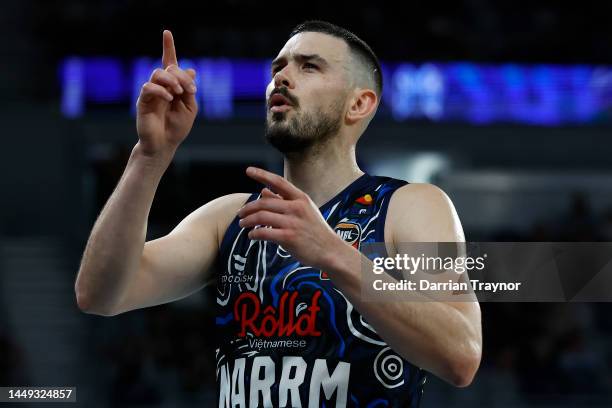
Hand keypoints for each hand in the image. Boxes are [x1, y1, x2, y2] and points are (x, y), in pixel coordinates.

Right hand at [136, 30, 197, 157]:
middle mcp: (161, 86)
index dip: (168, 47)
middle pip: (169, 68)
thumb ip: (189, 90)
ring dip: (172, 80)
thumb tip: (191, 69)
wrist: (164, 144)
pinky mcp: (143, 101)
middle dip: (182, 76)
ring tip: (179, 93)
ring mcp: (151, 92)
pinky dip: (161, 90)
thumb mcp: (190, 108)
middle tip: (190, 90)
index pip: (170, 63)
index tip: (167, 32)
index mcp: (173, 86)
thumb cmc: (177, 127)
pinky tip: (169, 98)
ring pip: (158, 73)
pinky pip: (149, 87)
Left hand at [238, 167, 346, 269]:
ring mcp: (293, 223)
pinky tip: (252, 235)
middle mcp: (296, 208)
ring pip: (261, 217)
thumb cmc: (316, 231)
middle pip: (264, 202)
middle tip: (240, 213)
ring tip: (243, 224)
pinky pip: (264, 232)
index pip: (278, 182)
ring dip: (248, 220)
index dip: (262, 174)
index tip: (249, 170)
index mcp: (301, 198)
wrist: (330, 251)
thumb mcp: (305, 210)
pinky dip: (254, 233)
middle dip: (248, 207)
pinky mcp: (289, 238)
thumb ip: (284, 200)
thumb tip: (264, 191)